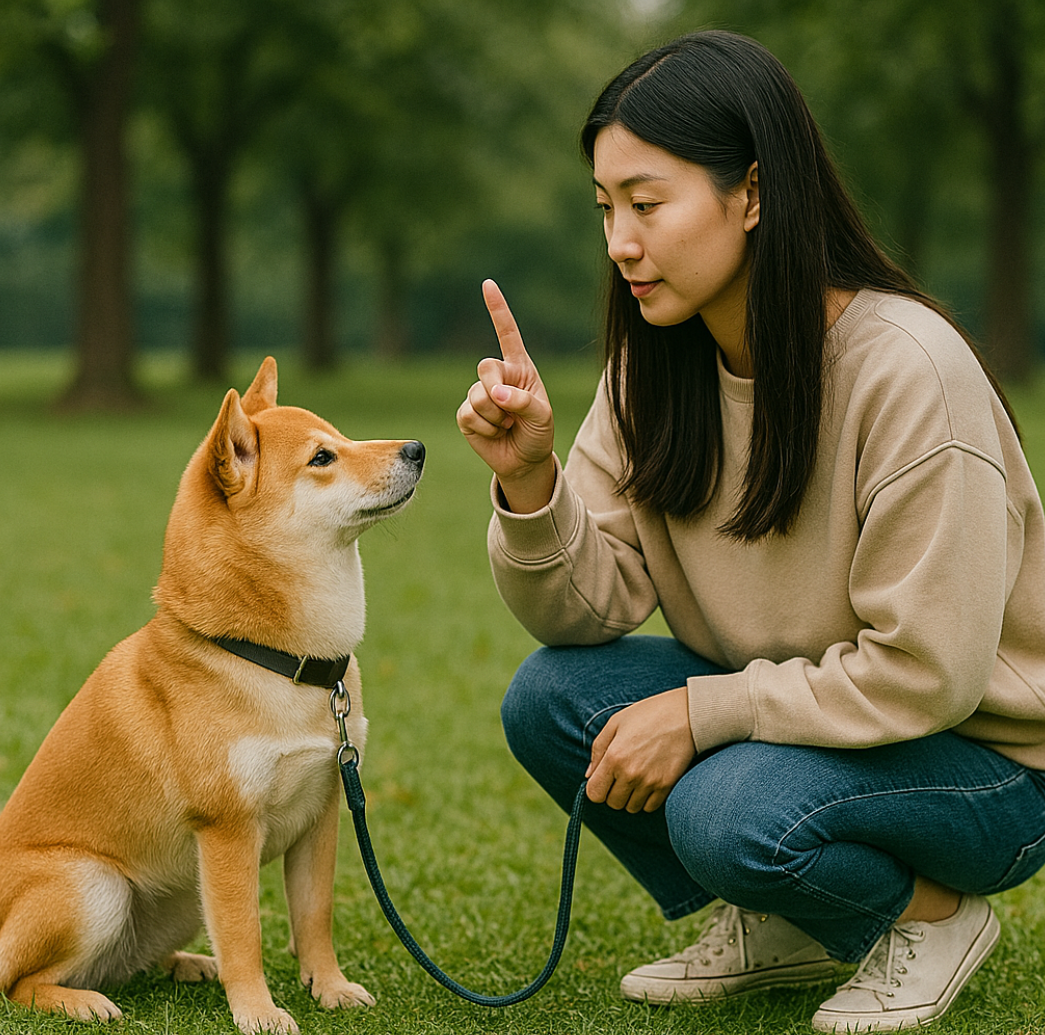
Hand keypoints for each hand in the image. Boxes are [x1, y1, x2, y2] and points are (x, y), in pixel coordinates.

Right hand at [456, 280, 555, 512]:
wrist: (524, 460)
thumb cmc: (538, 433)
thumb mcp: (542, 416)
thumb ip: (523, 401)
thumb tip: (494, 394)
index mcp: (519, 368)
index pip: (507, 334)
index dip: (497, 310)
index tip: (488, 284)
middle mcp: (497, 377)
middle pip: (485, 367)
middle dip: (497, 391)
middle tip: (511, 412)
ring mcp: (479, 394)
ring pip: (477, 396)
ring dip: (496, 417)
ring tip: (507, 426)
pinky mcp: (466, 414)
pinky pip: (469, 415)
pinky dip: (486, 428)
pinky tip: (495, 433)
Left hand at [585, 688, 695, 812]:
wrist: (687, 715)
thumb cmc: (648, 714)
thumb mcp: (616, 723)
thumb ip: (598, 750)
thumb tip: (589, 775)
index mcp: (614, 758)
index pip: (594, 794)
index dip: (596, 788)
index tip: (603, 778)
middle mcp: (630, 774)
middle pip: (613, 803)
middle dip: (613, 792)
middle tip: (621, 774)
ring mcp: (650, 782)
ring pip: (631, 808)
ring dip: (630, 797)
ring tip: (637, 776)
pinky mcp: (667, 786)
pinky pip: (650, 807)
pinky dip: (647, 799)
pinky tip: (649, 781)